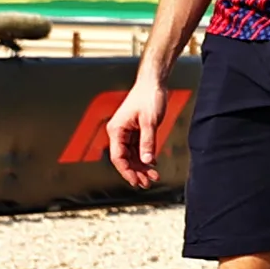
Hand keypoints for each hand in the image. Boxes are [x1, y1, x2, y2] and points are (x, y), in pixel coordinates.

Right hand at [106, 67, 167, 188]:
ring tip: (153, 178)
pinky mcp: (135, 131)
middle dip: (135, 172)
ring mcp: (126, 132)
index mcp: (116, 130)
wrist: (153, 83)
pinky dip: (145, 157)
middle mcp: (118, 133)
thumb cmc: (149, 99)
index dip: (127, 171)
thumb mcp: (150, 122)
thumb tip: (146, 162)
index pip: (118, 157)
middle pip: (124, 159)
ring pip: (132, 155)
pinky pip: (138, 148)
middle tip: (147, 184)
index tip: (136, 182)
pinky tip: (153, 166)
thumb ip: (148, 142)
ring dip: (141, 167)